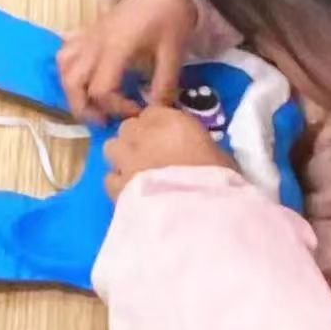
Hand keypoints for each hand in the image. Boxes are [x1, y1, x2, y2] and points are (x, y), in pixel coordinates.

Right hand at [59, 0, 196, 122]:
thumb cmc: (169, 15)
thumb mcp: (173, 51)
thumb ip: (164, 84)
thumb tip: (159, 113)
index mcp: (115, 49)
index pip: (101, 90)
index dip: (116, 108)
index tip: (138, 111)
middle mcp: (94, 44)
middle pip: (72, 83)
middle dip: (83, 108)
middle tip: (103, 120)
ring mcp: (89, 36)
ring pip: (63, 66)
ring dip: (71, 89)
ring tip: (90, 102)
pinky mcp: (89, 30)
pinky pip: (67, 48)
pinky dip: (68, 65)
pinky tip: (83, 73)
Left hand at [104, 106, 233, 199]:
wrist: (200, 217)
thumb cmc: (220, 184)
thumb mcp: (219, 156)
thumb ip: (197, 146)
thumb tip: (192, 151)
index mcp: (172, 122)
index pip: (152, 112)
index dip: (157, 126)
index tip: (166, 139)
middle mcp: (144, 135)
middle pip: (129, 128)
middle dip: (136, 139)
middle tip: (151, 156)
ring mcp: (127, 160)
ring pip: (113, 149)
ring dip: (122, 157)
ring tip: (136, 173)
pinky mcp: (117, 187)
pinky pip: (110, 178)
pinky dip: (118, 183)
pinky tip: (131, 194)